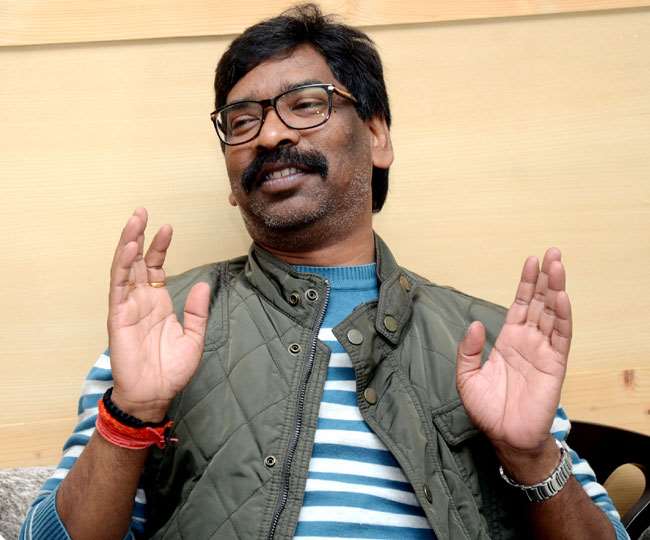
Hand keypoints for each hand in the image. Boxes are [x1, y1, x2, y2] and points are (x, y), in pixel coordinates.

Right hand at [107, 208, 210, 421]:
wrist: (155, 395)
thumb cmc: (171, 370)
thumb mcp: (194, 337)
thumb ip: (197, 311)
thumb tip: (204, 285)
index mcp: (157, 303)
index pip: (155, 267)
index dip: (159, 247)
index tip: (167, 227)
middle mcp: (140, 300)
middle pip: (136, 261)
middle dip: (138, 235)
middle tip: (143, 211)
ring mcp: (127, 306)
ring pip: (124, 268)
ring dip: (128, 243)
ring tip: (135, 221)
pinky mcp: (118, 316)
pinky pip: (118, 286)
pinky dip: (122, 266)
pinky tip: (129, 248)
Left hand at [455, 248, 571, 457]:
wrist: (504, 436)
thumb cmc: (487, 409)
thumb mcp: (466, 376)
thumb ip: (469, 349)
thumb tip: (476, 324)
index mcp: (509, 340)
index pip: (521, 305)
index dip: (526, 283)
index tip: (530, 261)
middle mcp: (529, 341)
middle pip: (540, 303)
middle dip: (546, 278)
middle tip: (552, 253)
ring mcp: (543, 351)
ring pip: (552, 314)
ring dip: (556, 289)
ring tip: (558, 265)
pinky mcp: (554, 365)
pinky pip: (561, 337)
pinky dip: (562, 317)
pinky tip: (561, 298)